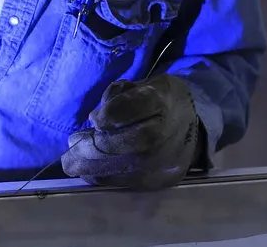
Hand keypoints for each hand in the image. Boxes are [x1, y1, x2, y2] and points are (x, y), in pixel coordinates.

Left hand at [62, 74, 201, 189]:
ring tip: (72, 162)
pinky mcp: (158, 180)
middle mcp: (163, 133)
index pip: (123, 110)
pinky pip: (124, 182)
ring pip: (118, 167)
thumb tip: (94, 121)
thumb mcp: (145, 84)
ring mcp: (162, 161)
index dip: (104, 116)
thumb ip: (119, 96)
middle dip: (88, 148)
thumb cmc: (163, 101)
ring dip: (89, 166)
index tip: (94, 119)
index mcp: (160, 100)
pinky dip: (102, 176)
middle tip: (71, 147)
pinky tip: (88, 171)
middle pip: (118, 144)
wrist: (195, 124)